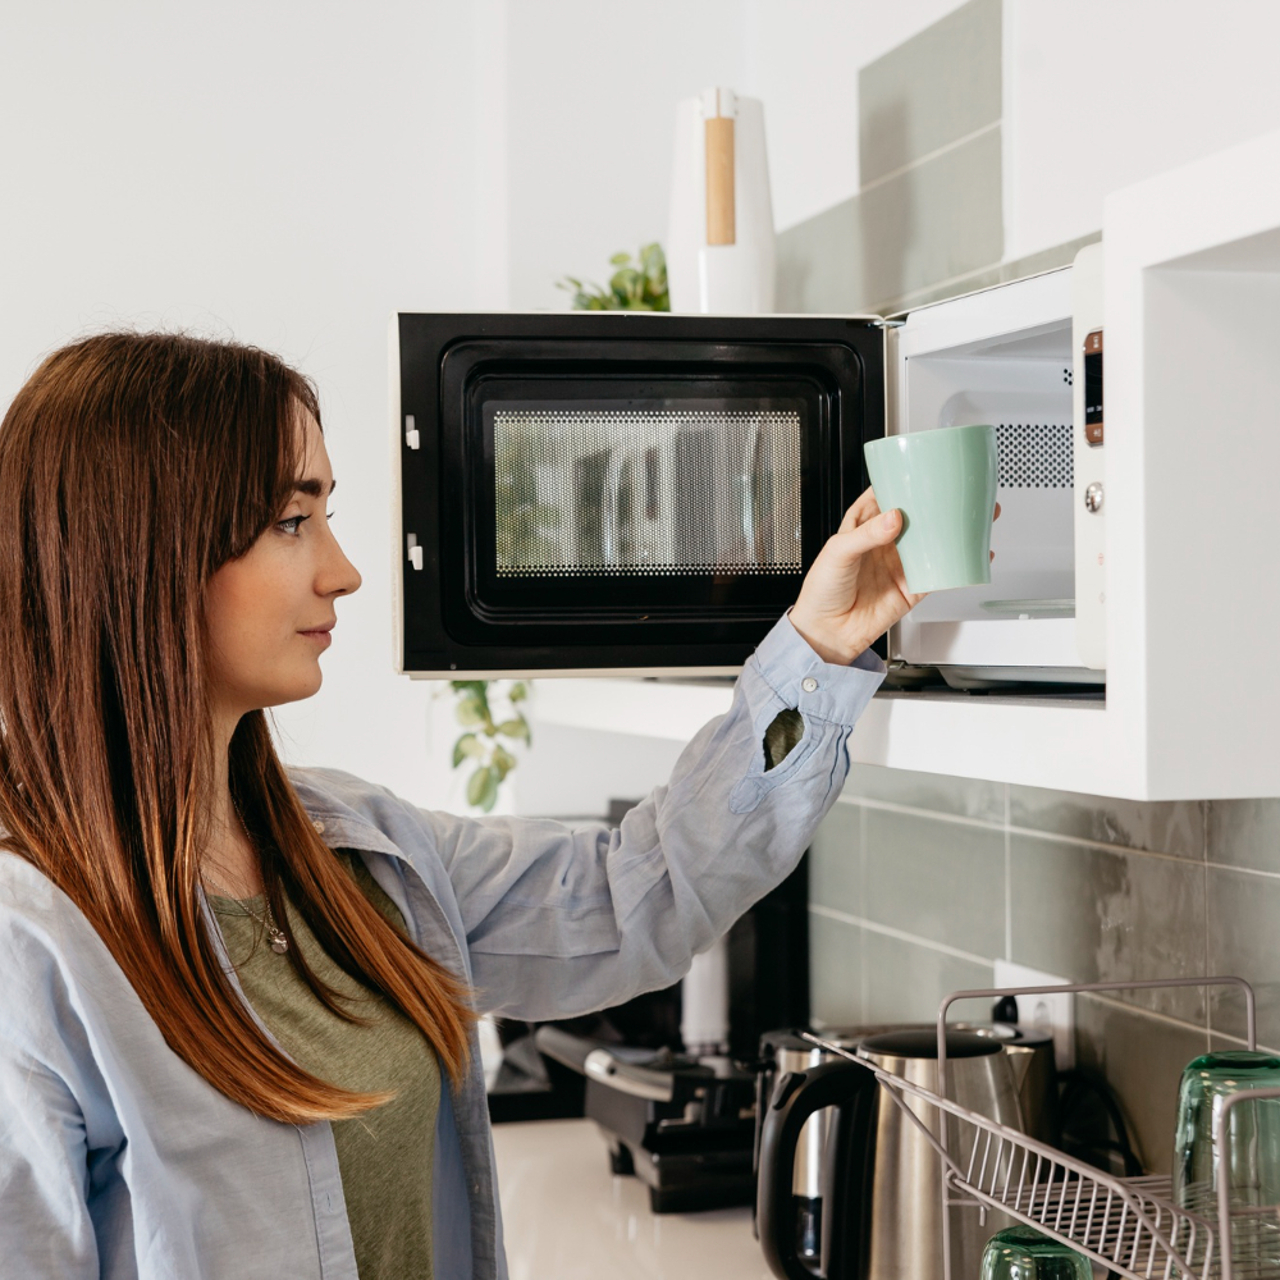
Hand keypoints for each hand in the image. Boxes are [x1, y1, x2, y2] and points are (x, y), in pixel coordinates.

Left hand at [789, 488, 1000, 664]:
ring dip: (952, 529)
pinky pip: (939, 573)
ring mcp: (900, 565)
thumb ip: (865, 535)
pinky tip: (972, 553)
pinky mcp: (911, 588)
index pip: (885, 498)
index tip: (921, 471)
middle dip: (937, 503)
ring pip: (932, 542)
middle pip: (916, 518)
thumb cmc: (821, 591)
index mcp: (862, 528)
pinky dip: (957, 563)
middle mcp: (883, 544)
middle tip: (958, 489)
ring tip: (974, 515)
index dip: (902, 484)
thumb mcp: (837, 553)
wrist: (827, 633)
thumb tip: (893, 518)